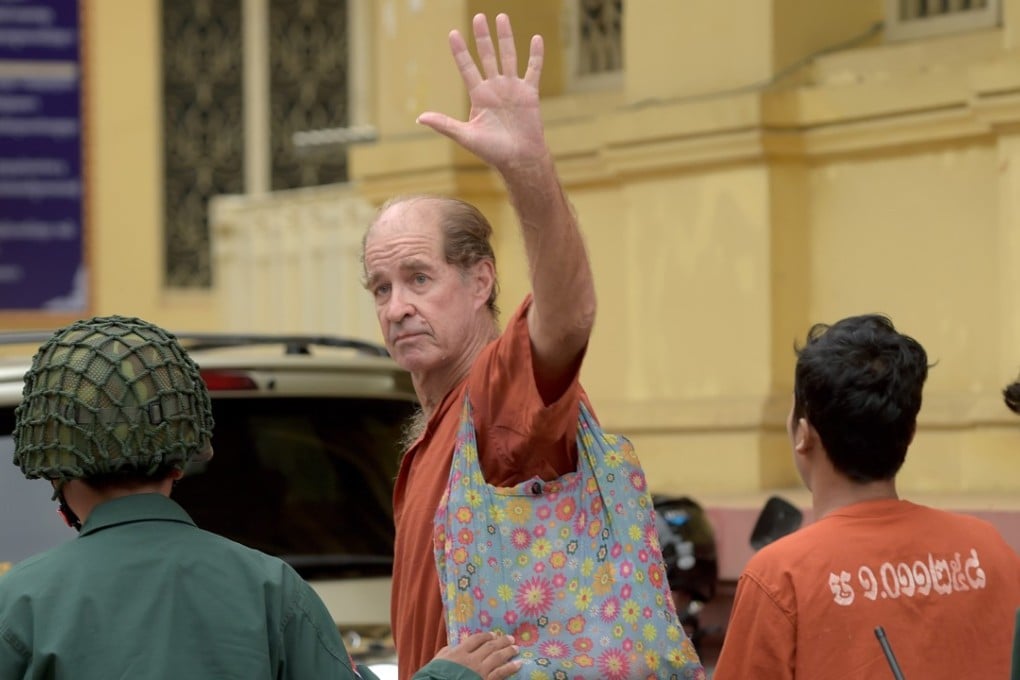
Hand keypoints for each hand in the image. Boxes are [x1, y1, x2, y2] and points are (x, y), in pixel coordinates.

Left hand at [417, 13, 546, 173]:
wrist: (520, 159)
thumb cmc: (492, 151)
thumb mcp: (466, 136)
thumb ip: (444, 124)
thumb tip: (419, 118)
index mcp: (478, 96)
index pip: (467, 68)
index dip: (460, 51)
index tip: (453, 34)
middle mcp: (495, 88)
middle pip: (487, 56)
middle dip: (482, 37)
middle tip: (479, 17)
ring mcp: (512, 88)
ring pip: (508, 56)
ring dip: (505, 37)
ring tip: (501, 17)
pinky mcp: (529, 93)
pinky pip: (533, 69)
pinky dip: (535, 55)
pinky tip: (536, 38)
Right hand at [432, 631, 520, 679]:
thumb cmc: (436, 676)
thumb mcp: (439, 660)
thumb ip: (448, 652)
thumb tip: (453, 647)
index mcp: (460, 652)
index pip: (476, 640)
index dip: (486, 636)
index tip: (493, 635)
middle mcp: (472, 659)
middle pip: (490, 647)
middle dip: (501, 642)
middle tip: (510, 639)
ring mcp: (480, 671)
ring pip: (498, 658)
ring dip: (508, 652)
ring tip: (516, 648)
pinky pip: (501, 673)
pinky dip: (511, 667)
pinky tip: (518, 664)